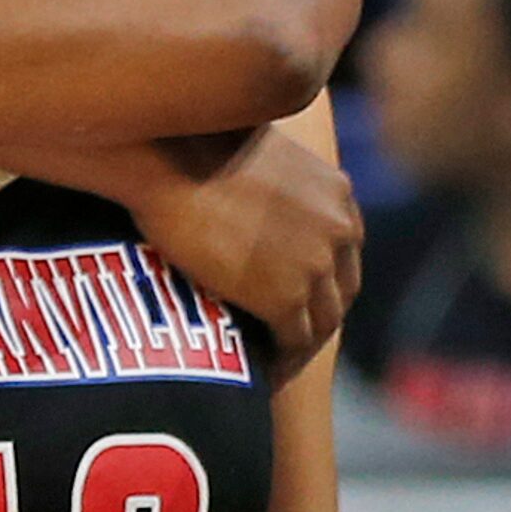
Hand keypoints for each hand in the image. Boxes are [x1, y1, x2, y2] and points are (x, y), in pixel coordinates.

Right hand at [131, 129, 359, 372]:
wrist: (166, 153)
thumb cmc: (188, 138)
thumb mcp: (256, 148)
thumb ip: (269, 176)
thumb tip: (242, 187)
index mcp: (336, 191)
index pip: (345, 249)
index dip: (324, 278)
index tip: (298, 296)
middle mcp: (339, 228)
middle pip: (341, 290)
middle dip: (318, 316)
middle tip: (286, 338)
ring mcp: (316, 265)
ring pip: (323, 323)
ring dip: (301, 346)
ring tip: (273, 363)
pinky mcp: (286, 297)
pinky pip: (294, 345)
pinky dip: (282, 363)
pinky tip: (260, 373)